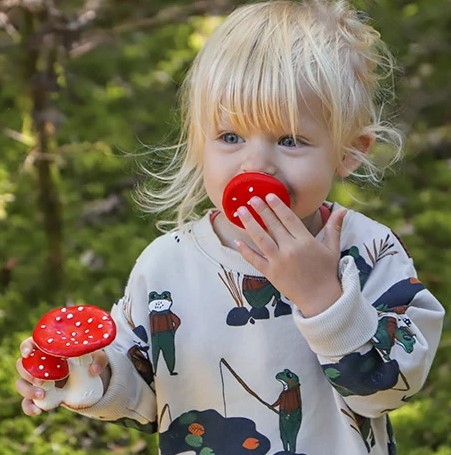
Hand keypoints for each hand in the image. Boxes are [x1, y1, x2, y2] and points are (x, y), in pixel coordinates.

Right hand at [16, 337, 109, 414]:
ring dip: (28, 390)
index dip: (26, 347)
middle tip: (40, 380)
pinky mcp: (38, 394)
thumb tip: (93, 371)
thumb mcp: (97, 356)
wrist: (87, 378)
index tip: (29, 353)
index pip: (31, 343)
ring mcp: (35, 379)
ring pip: (21, 384)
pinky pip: (26, 402)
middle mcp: (38, 362)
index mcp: (48, 348)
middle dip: (28, 373)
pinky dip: (29, 407)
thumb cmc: (89, 359)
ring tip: (42, 396)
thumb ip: (99, 360)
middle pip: (23, 365)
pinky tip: (38, 411)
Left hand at [234, 194, 345, 317]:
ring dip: (250, 224)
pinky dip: (245, 250)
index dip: (278, 206)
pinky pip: (254, 260)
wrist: (321, 299)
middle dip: (261, 210)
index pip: (289, 218)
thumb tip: (342, 209)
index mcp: (305, 241)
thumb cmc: (326, 272)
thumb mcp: (333, 248)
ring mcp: (278, 261)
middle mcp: (290, 249)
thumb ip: (334, 227)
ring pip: (260, 239)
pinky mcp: (270, 273)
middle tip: (251, 198)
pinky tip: (236, 241)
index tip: (269, 196)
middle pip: (273, 225)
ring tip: (241, 211)